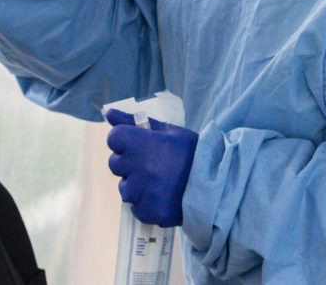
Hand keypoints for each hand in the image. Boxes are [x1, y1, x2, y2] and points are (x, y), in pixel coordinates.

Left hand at [105, 108, 198, 226]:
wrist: (217, 184)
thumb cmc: (192, 152)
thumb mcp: (167, 131)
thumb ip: (133, 122)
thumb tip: (108, 114)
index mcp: (140, 143)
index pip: (114, 138)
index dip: (125, 141)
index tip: (138, 145)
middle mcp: (137, 167)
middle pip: (115, 164)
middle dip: (129, 163)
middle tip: (152, 165)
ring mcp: (141, 191)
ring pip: (125, 188)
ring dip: (136, 185)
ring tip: (159, 183)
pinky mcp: (148, 211)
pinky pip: (136, 208)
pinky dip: (146, 204)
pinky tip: (163, 197)